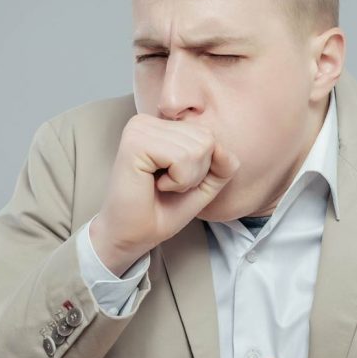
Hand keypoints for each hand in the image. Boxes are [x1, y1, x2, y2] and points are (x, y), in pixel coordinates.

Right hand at [91, 114, 240, 275]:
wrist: (134, 236)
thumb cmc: (162, 210)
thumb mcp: (204, 184)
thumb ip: (222, 164)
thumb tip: (222, 147)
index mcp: (160, 125)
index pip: (209, 135)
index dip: (204, 168)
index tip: (175, 181)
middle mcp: (147, 121)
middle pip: (206, 139)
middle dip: (196, 172)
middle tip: (168, 186)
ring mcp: (139, 129)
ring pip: (197, 148)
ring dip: (186, 178)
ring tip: (161, 186)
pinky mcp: (135, 143)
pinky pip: (182, 157)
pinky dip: (178, 181)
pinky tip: (156, 185)